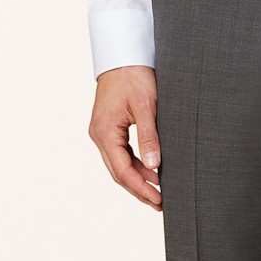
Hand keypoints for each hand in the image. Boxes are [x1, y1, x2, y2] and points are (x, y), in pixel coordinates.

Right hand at [89, 66, 161, 208]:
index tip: (159, 200)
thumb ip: (149, 136)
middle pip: (119, 173)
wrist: (123, 55)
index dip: (141, 189)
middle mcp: (99, 135)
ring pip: (120, 165)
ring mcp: (102, 132)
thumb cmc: (134, 76)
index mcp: (105, 132)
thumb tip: (154, 166)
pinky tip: (152, 172)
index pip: (123, 171)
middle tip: (161, 204)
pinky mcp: (109, 128)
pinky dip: (136, 165)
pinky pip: (121, 154)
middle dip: (139, 190)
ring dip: (138, 180)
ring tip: (158, 193)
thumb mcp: (145, 106)